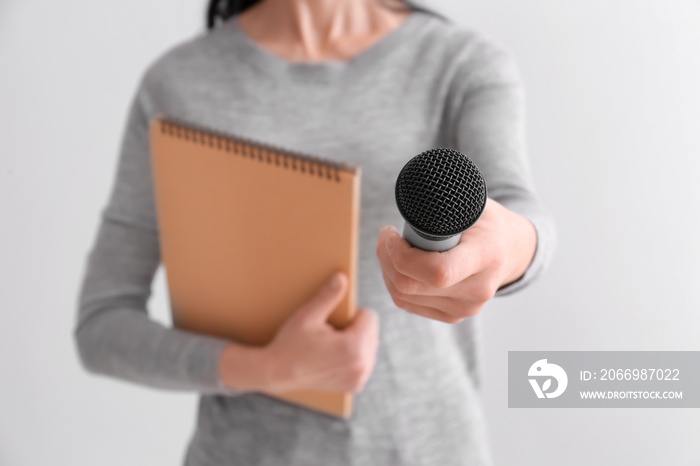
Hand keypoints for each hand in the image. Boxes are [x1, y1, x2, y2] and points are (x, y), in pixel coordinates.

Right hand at [220, 272, 378, 393]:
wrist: (278, 373)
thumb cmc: (291, 342)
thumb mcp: (307, 316)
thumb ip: (328, 296)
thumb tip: (342, 276)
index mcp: (353, 347)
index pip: (370, 317)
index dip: (352, 314)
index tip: (333, 321)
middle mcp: (361, 366)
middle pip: (373, 332)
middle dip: (356, 328)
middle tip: (330, 334)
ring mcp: (359, 378)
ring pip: (371, 346)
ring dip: (357, 342)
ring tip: (332, 345)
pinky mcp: (355, 385)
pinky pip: (365, 361)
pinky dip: (355, 356)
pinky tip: (335, 357)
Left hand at [376, 198, 536, 322]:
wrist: (511, 250)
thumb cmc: (486, 221)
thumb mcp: (472, 201)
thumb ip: (444, 203)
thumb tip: (411, 196)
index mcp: (486, 256)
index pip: (438, 271)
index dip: (403, 255)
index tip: (391, 233)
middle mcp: (478, 289)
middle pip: (411, 286)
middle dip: (387, 259)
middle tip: (386, 237)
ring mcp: (466, 308)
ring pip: (403, 297)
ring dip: (387, 271)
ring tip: (392, 248)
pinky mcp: (454, 315)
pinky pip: (408, 304)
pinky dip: (395, 284)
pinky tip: (399, 266)